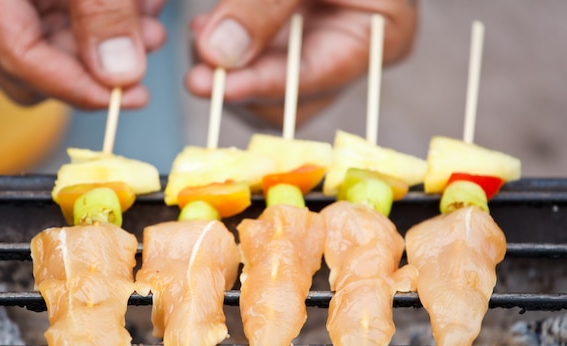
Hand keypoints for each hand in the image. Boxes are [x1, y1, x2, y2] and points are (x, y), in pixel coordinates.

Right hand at [0, 0, 165, 108]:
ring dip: (106, 37)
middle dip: (102, 60)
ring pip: (50, 38)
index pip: (20, 60)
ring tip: (149, 21)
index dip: (81, 87)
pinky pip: (54, 14)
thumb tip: (121, 72)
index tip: (131, 96)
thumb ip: (99, 10)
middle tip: (149, 45)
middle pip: (37, 59)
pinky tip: (134, 3)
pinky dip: (95, 14)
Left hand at [187, 0, 417, 127]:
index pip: (317, 76)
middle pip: (291, 102)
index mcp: (382, 34)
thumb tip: (219, 53)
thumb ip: (265, 3)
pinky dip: (227, 57)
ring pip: (268, 94)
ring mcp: (323, 54)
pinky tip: (207, 32)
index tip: (215, 86)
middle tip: (197, 69)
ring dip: (228, 73)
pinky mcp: (294, 47)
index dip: (262, 84)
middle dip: (240, 85)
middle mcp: (354, 55)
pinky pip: (256, 70)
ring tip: (201, 36)